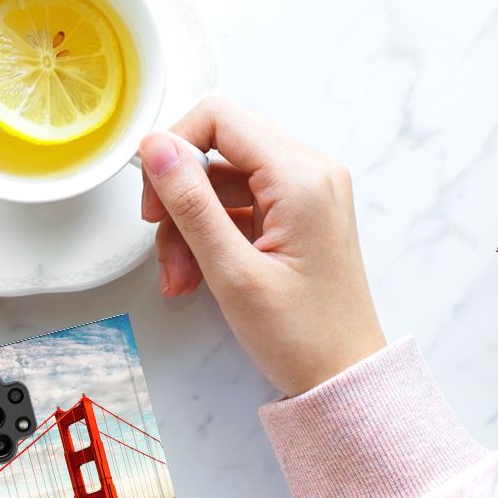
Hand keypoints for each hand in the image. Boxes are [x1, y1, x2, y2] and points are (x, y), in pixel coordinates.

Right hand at [139, 98, 384, 396]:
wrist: (344, 378)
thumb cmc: (301, 336)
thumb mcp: (232, 271)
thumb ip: (190, 203)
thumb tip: (155, 147)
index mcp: (301, 177)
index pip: (219, 119)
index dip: (174, 149)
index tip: (153, 198)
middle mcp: (310, 173)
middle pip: (218, 152)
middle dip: (180, 201)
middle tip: (163, 249)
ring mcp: (306, 194)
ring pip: (222, 184)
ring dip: (190, 227)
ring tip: (180, 279)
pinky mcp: (298, 216)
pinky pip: (239, 207)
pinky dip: (211, 237)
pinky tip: (198, 277)